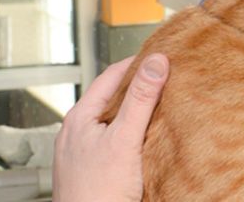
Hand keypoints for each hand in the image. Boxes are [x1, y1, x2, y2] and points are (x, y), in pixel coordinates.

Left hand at [53, 54, 168, 201]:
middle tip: (166, 78)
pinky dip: (132, 134)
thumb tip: (156, 61)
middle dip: (139, 87)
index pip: (111, 76)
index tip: (161, 56)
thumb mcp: (125, 139)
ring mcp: (82, 153)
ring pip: (113, 121)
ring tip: (161, 106)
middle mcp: (77, 133)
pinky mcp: (92, 170)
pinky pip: (114, 142)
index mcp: (79, 118)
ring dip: (136, 111)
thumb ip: (141, 98)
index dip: (137, 62)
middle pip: (112, 97)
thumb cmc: (97, 194)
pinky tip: (148, 140)